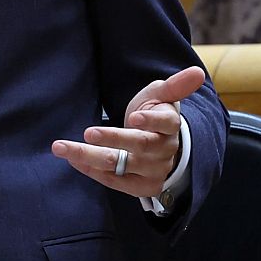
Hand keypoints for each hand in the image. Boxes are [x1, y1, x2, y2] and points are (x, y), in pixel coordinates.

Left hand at [51, 65, 205, 198]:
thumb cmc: (155, 115)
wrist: (159, 147)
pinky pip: (114, 180)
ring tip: (62, 147)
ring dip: (89, 156)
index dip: (150, 120)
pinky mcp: (140, 187)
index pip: (166, 124)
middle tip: (89, 132)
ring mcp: (152, 171)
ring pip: (120, 165)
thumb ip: (175, 86)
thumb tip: (198, 72)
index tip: (133, 117)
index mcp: (171, 126)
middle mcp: (164, 151)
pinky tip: (73, 160)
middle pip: (139, 146)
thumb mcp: (162, 96)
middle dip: (113, 139)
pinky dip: (91, 171)